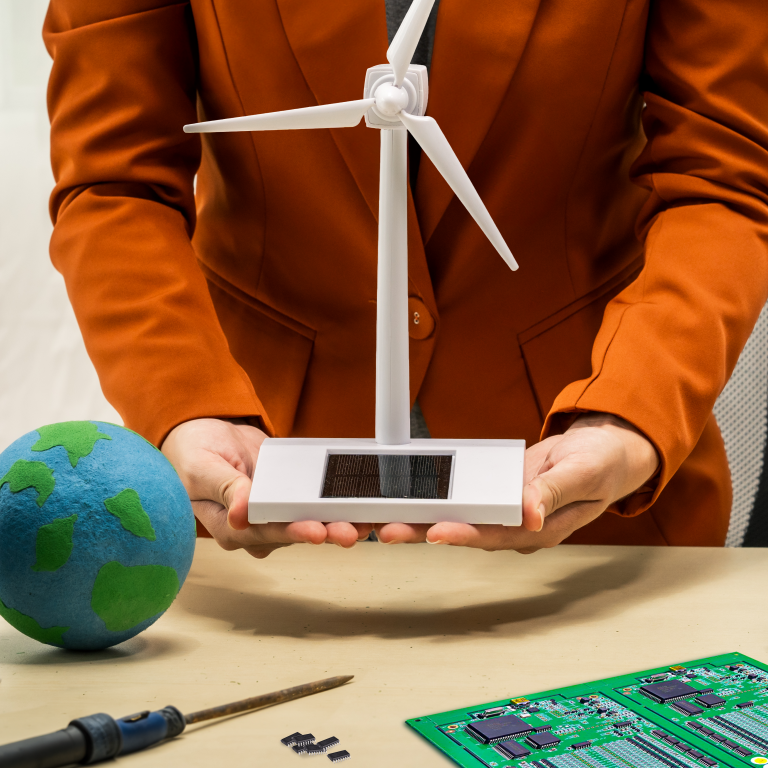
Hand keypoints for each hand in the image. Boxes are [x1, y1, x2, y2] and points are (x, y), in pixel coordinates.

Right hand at [161, 418, 371, 557]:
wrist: (206, 436)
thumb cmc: (193, 455)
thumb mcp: (202, 468)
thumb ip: (225, 488)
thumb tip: (241, 513)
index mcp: (230, 527)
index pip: (267, 534)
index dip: (294, 533)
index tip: (316, 530)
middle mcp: (255, 528)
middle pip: (296, 532)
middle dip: (326, 532)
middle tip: (352, 531)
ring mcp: (274, 515)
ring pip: (310, 521)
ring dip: (338, 521)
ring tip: (366, 520)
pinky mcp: (289, 500)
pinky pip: (314, 502)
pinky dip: (336, 503)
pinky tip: (359, 503)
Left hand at [375, 413, 658, 552]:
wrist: (605, 451)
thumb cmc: (601, 464)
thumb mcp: (583, 473)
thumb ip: (554, 492)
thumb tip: (530, 514)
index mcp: (540, 528)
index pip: (495, 536)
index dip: (463, 534)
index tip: (434, 532)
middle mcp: (517, 526)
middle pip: (466, 531)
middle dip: (425, 531)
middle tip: (388, 530)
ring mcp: (506, 510)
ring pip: (460, 516)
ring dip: (423, 517)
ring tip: (386, 517)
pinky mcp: (497, 492)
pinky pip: (466, 496)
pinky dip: (439, 495)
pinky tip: (411, 494)